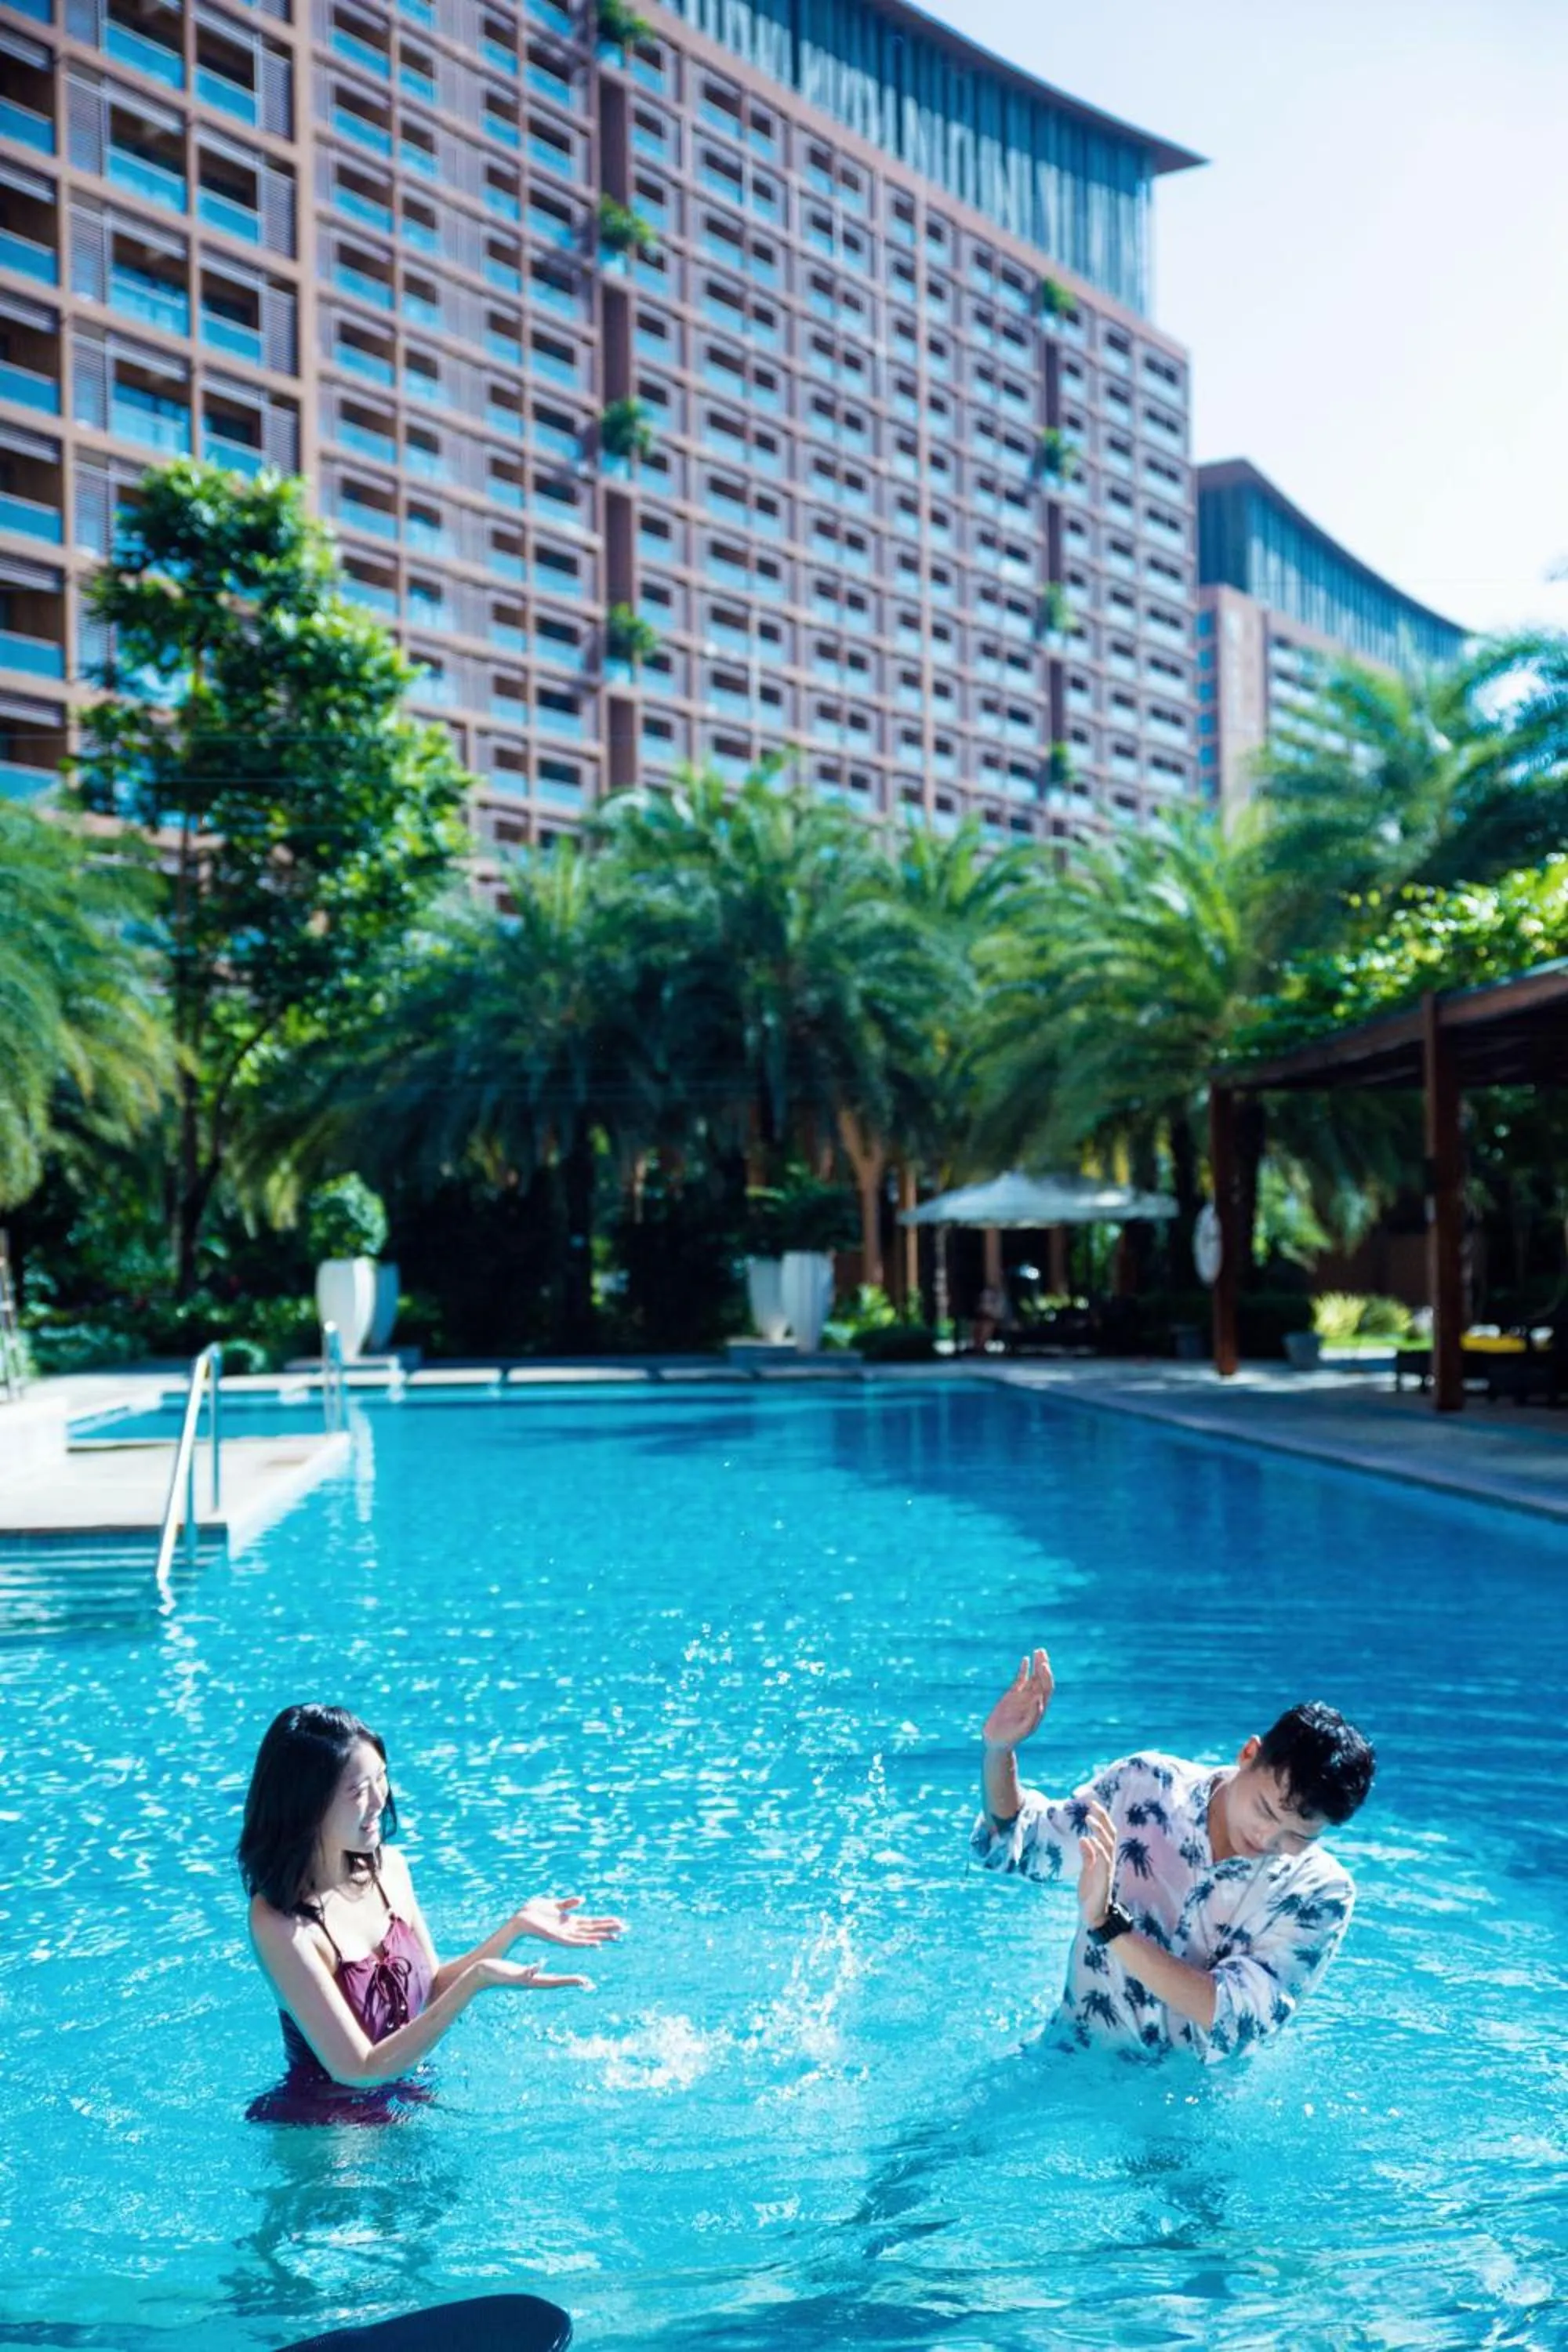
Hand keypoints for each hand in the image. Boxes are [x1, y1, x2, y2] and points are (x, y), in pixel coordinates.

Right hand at [479, 1956, 591, 1991]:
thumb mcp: (512, 1971)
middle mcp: (533, 1981)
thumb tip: (536, 1968)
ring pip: (550, 1980)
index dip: (571, 1981)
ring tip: (575, 1978)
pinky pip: (541, 1975)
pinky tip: (552, 1969)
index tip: (586, 1981)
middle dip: (571, 1982)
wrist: (480, 1975)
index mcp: (533, 1981)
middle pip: (557, 1983)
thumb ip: (525, 1971)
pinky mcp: (523, 1975)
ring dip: (564, 1980)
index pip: (556, 1982)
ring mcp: (528, 1979)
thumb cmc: (495, 1973)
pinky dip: (550, 1973)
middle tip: (586, 1982)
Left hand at [513, 1894, 624, 1948]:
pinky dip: (585, 1942)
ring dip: (600, 1937)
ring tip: (614, 1937)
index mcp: (568, 1921)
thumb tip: (582, 1899)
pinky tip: (595, 1943)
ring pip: (586, 1937)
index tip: (618, 1922)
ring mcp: (563, 1934)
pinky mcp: (556, 1938)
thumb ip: (568, 1904)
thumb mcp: (554, 1905)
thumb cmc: (533, 1911)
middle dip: (607, 1929)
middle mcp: (568, 1930)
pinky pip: (573, 1941)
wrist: (519, 1919)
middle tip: (624, 1929)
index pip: (591, 1923)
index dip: (604, 1922)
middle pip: (592, 1930)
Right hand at [982, 1648, 1053, 1751]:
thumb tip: (1040, 1699)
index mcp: (1039, 1708)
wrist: (997, 1741)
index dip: (1047, 1676)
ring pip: (1033, 1677)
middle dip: (1043, 1665)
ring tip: (1038, 1650)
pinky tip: (1025, 1660)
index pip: (1047, 1688)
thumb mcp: (1023, 1729)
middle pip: (1042, 1679)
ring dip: (1036, 1664)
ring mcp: (1023, 1697)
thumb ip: (1033, 1715)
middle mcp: (1033, 1700)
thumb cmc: (1011, 1738)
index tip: (1044, 1666)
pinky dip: (1023, 1669)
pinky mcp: (1012, 1695)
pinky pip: (1020, 1679)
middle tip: (1042, 1651)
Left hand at [1076, 1799, 1116, 1929]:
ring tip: (1088, 1818)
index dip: (1102, 1819)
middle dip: (1103, 1819)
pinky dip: (1098, 1850)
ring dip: (1099, 1830)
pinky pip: (1103, 1862)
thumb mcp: (1086, 1871)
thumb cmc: (1091, 1893)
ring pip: (1108, 1845)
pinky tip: (1090, 1840)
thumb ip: (1087, 1856)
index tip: (1093, 1804)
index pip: (1107, 1834)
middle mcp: (1108, 1862)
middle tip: (1093, 1804)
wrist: (1094, 1916)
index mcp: (1104, 1858)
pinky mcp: (1103, 1881)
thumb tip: (1083, 1838)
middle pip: (1110, 1835)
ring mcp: (1107, 1871)